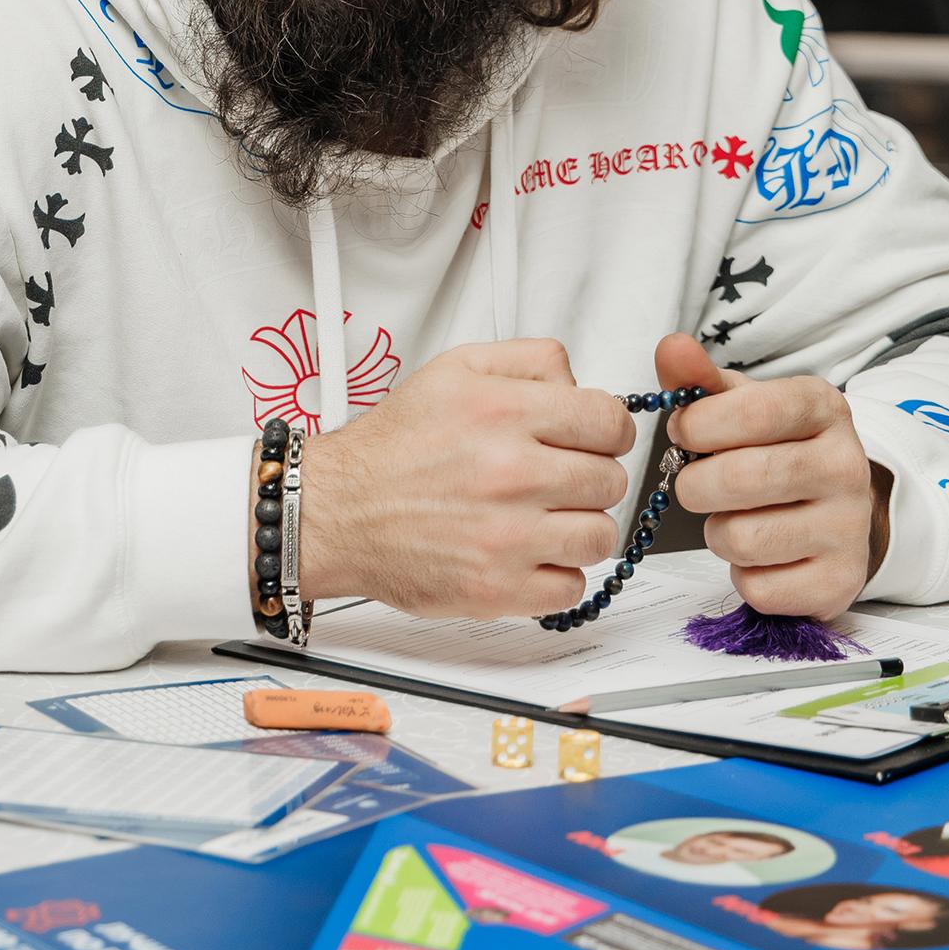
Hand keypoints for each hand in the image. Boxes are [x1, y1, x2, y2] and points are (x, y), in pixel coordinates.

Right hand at [297, 339, 633, 617]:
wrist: (338, 511)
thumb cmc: (393, 447)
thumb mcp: (455, 368)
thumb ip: (529, 360)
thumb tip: (579, 383)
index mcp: (503, 413)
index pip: (610, 421)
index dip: (606, 429)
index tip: (593, 439)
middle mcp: (510, 473)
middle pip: (610, 480)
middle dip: (590, 476)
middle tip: (557, 478)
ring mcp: (507, 537)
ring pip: (600, 535)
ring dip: (580, 527)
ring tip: (546, 518)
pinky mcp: (497, 589)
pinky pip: (572, 587)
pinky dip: (557, 574)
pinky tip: (530, 553)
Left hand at [654, 333, 890, 621]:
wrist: (842, 511)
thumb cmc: (780, 450)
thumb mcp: (746, 405)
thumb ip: (701, 380)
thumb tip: (671, 348)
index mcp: (824, 409)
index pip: (752, 410)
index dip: (699, 424)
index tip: (686, 432)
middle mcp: (846, 466)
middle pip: (739, 479)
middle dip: (696, 485)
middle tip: (700, 484)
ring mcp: (849, 528)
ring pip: (741, 539)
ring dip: (718, 532)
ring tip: (735, 518)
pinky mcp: (839, 583)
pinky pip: (757, 587)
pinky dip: (743, 574)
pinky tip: (762, 554)